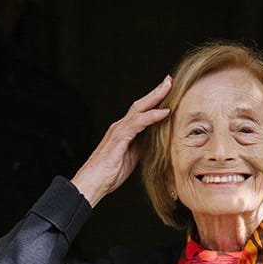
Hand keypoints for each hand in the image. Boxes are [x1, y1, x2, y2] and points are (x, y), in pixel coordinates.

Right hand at [70, 75, 171, 206]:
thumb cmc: (107, 174)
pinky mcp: (118, 138)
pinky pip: (138, 123)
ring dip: (156, 97)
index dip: (155, 101)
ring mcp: (118, 131)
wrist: (91, 183)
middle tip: (170, 80)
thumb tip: (154, 143)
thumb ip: (141, 147)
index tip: (168, 92)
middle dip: (157, 91)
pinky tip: (164, 112)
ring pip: (139, 109)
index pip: (141, 112)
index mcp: (123, 132)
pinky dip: (152, 116)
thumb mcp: (130, 158)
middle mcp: (120, 127)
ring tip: (169, 88)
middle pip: (141, 104)